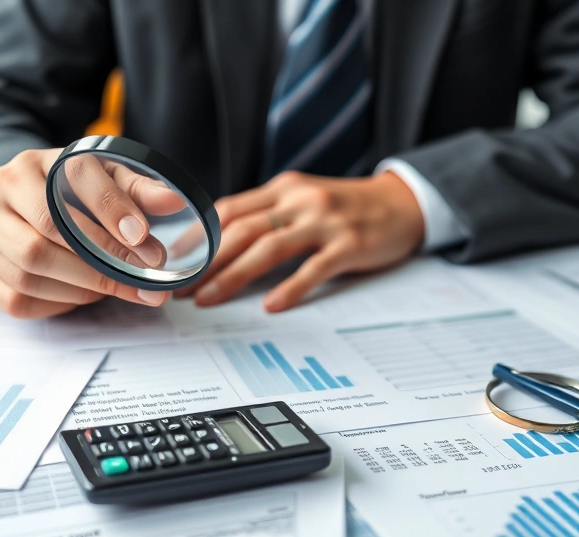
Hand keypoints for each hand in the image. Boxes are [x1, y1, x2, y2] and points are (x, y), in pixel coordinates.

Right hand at [0, 148, 182, 318]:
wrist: (16, 207)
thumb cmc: (67, 194)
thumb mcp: (103, 179)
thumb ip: (138, 189)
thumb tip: (175, 201)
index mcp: (32, 163)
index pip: (74, 182)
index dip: (113, 212)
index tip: (145, 238)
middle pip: (50, 236)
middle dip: (103, 263)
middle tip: (143, 280)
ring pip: (32, 272)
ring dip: (83, 288)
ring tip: (114, 286)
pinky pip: (18, 300)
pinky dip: (57, 304)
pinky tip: (81, 295)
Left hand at [176, 171, 424, 311]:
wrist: (403, 202)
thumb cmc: (347, 207)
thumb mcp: (304, 199)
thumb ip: (269, 214)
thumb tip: (222, 242)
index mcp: (284, 189)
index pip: (229, 209)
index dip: (198, 235)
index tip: (175, 260)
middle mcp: (300, 200)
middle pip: (242, 229)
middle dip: (207, 260)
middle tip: (182, 288)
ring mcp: (325, 221)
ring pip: (269, 247)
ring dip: (234, 275)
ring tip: (210, 298)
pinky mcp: (350, 244)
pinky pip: (314, 268)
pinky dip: (291, 288)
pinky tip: (272, 306)